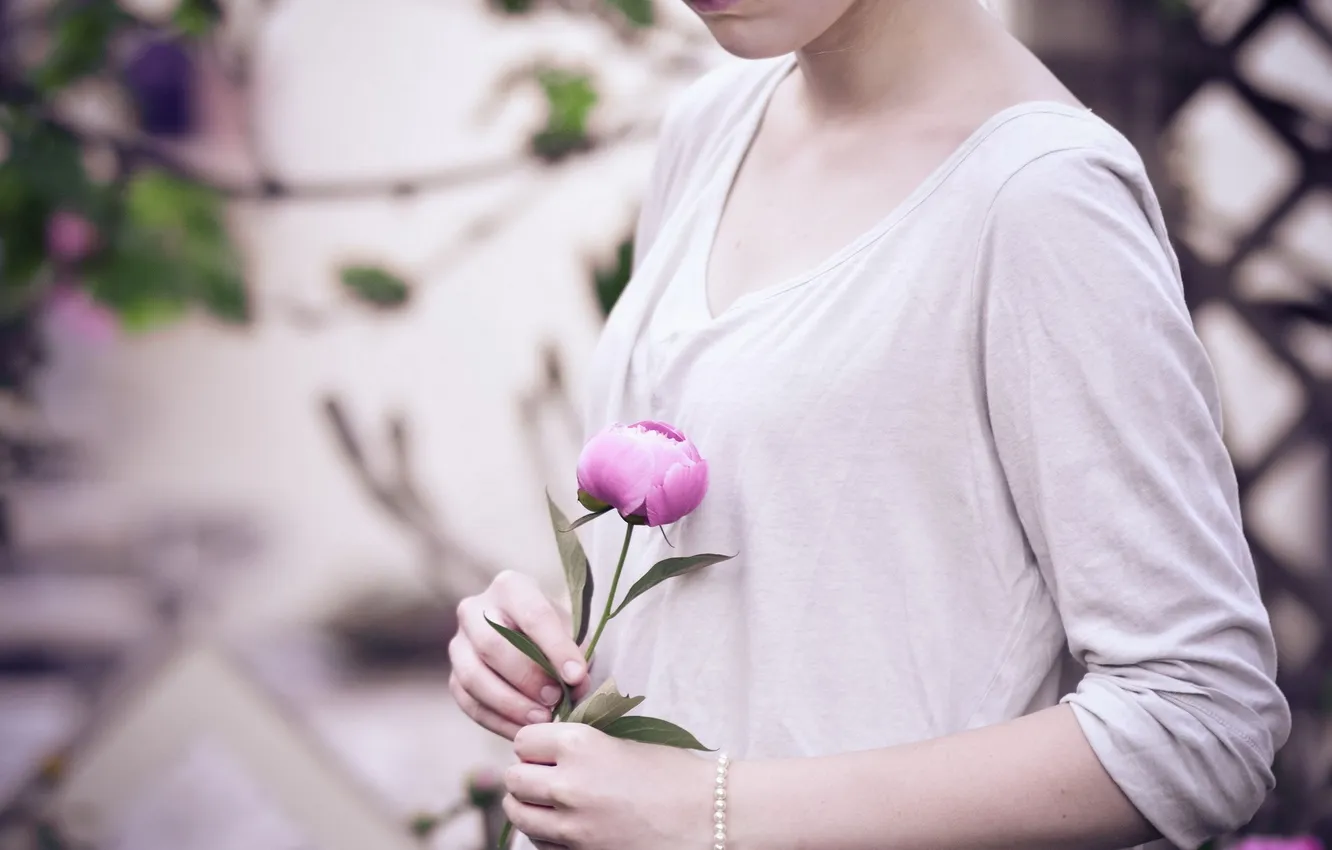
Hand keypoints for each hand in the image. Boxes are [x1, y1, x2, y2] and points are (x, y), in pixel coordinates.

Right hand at [450, 571, 590, 738]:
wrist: (528, 639)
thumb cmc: (555, 632)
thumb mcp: (571, 630)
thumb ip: (576, 652)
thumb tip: (575, 682)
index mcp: (510, 587)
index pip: (532, 615)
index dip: (555, 647)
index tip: (577, 676)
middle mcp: (474, 610)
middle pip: (492, 645)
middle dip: (527, 676)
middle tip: (555, 699)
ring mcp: (458, 645)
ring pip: (474, 677)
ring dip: (509, 703)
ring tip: (541, 720)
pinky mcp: (453, 677)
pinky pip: (469, 704)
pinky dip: (498, 722)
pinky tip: (524, 732)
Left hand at [503, 723, 713, 849]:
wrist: (708, 816)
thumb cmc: (674, 773)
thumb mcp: (622, 742)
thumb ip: (579, 745)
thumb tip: (548, 747)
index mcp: (579, 745)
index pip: (523, 740)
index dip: (536, 744)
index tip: (549, 748)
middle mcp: (567, 784)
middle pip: (513, 778)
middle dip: (527, 774)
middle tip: (546, 774)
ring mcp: (571, 826)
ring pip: (518, 813)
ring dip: (529, 805)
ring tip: (550, 801)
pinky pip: (539, 842)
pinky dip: (544, 833)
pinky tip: (566, 825)